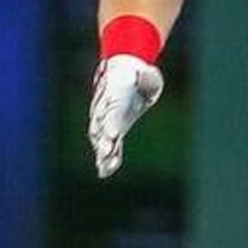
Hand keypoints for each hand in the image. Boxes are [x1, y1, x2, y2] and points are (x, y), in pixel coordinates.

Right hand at [89, 55, 163, 178]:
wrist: (122, 75)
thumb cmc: (139, 77)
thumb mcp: (148, 76)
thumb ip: (148, 78)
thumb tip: (145, 75)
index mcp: (115, 95)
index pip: (112, 110)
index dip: (111, 122)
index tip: (113, 134)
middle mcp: (105, 110)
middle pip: (101, 127)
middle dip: (103, 141)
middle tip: (105, 152)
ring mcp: (105, 121)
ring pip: (100, 139)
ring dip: (102, 153)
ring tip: (104, 168)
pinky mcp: (110, 131)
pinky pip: (106, 146)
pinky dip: (105, 158)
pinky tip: (103, 172)